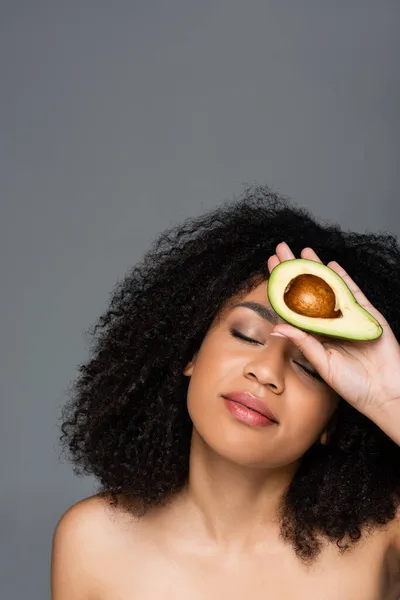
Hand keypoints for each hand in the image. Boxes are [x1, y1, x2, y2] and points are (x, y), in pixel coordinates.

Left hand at [267, 243, 399, 419]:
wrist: (385, 392)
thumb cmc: (353, 385)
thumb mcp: (323, 363)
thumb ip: (303, 343)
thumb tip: (278, 328)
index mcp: (317, 335)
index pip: (295, 305)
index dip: (283, 287)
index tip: (271, 269)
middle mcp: (330, 323)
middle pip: (310, 290)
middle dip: (296, 269)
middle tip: (281, 249)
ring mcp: (349, 318)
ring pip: (330, 287)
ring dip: (317, 268)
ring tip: (303, 251)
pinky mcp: (366, 316)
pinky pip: (354, 293)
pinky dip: (343, 278)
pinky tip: (331, 265)